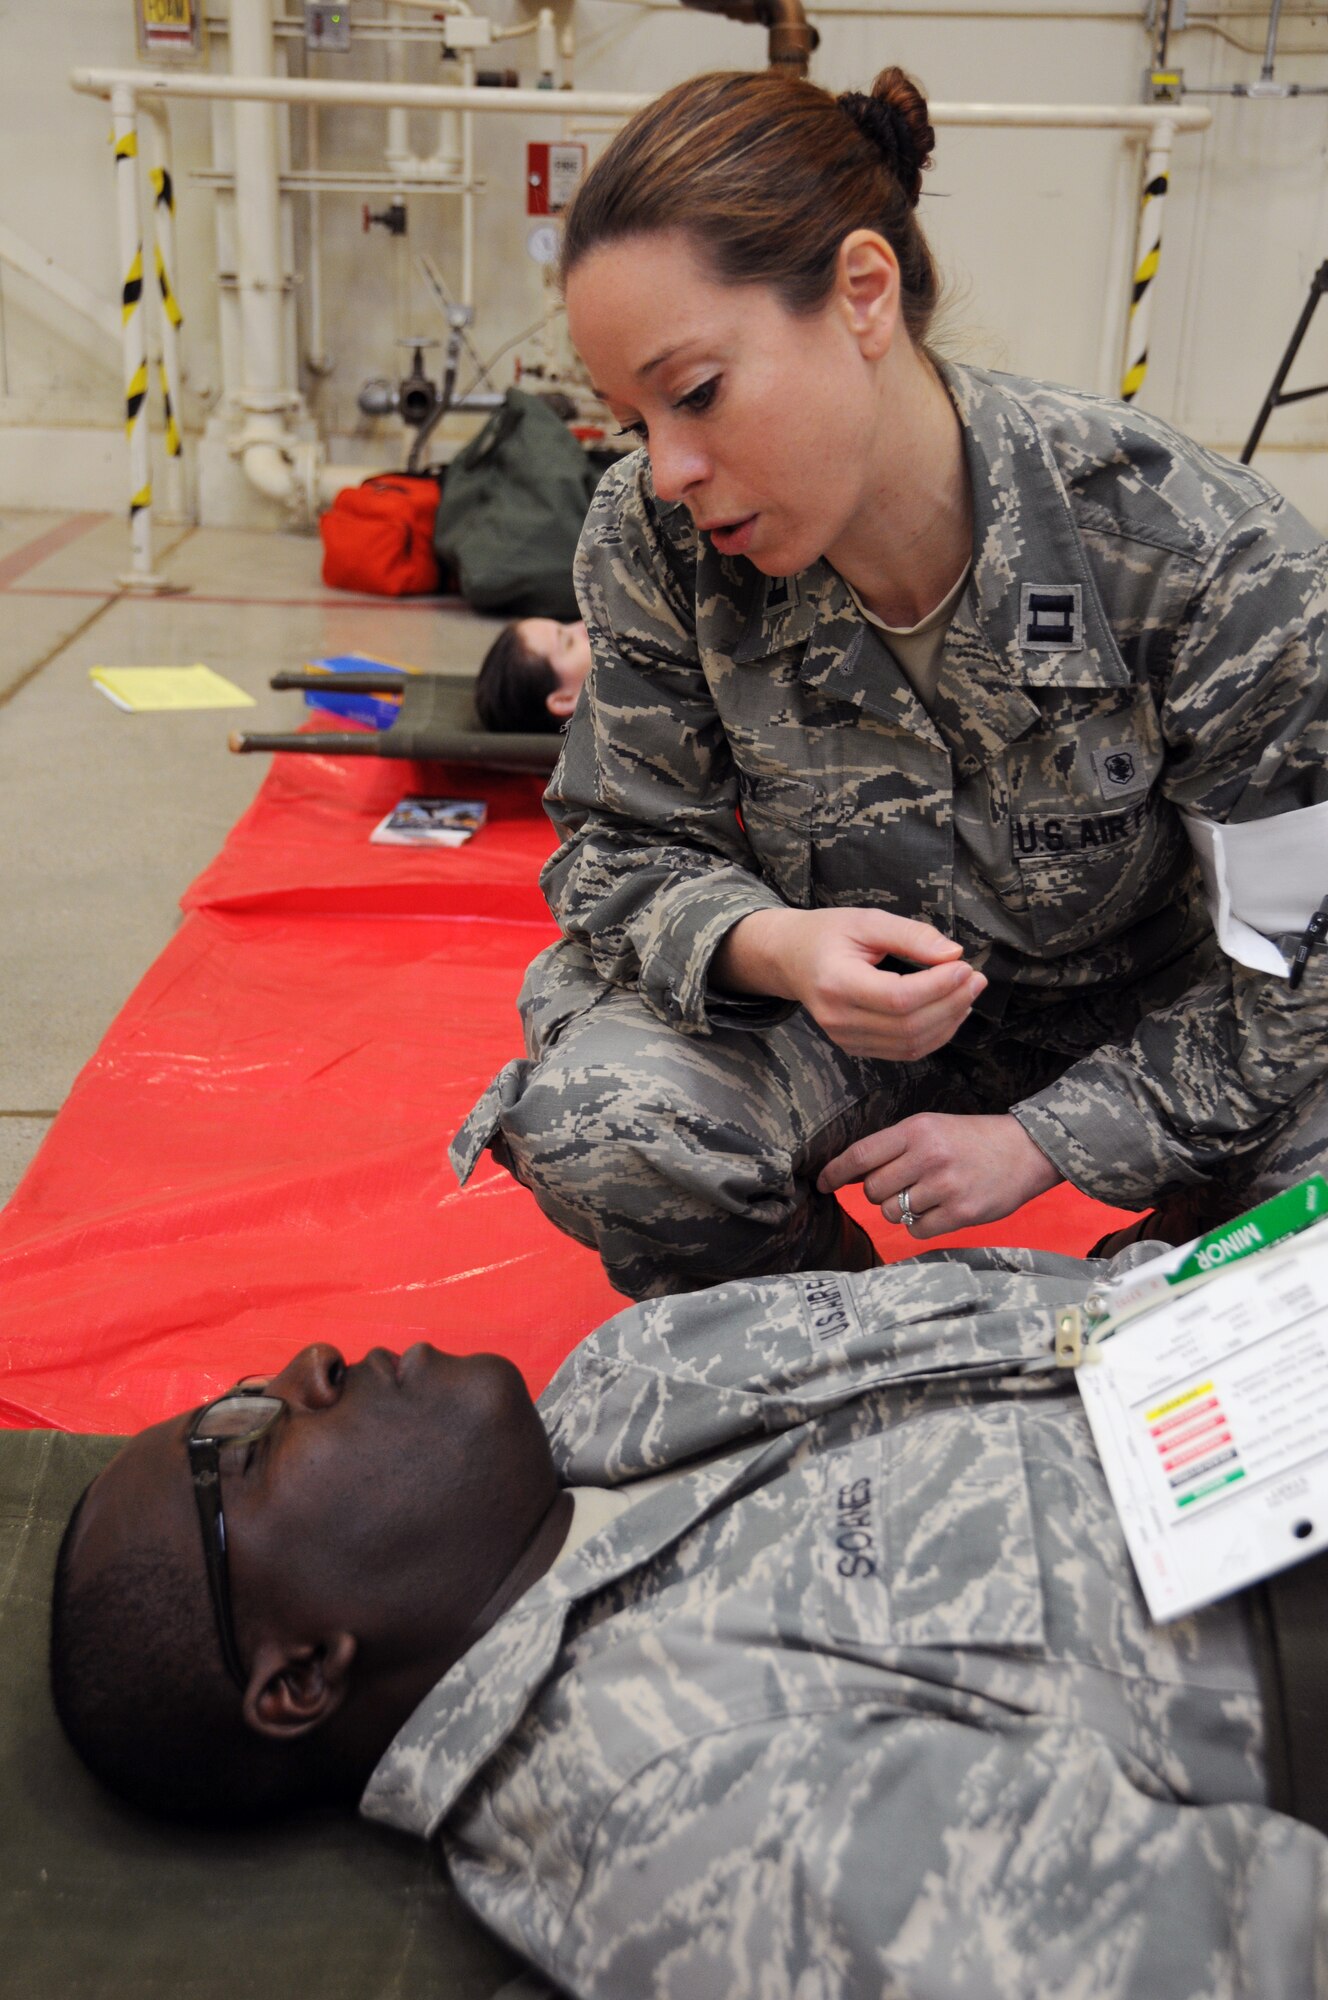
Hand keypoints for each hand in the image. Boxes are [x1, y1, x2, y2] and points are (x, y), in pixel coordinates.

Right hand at [714, 906, 986, 1061]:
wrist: (791, 959)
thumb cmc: (828, 934)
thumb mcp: (868, 921)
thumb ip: (911, 935)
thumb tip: (953, 954)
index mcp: (836, 982)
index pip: (898, 997)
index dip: (938, 986)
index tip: (964, 966)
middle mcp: (838, 1018)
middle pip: (908, 1025)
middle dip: (951, 1003)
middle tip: (975, 978)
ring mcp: (845, 1038)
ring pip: (911, 1043)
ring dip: (948, 1021)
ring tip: (968, 992)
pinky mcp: (855, 1047)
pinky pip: (904, 1051)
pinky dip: (935, 1034)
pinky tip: (950, 1011)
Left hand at [818, 1113, 1062, 1239]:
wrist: (1026, 1151)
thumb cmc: (972, 1140)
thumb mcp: (932, 1128)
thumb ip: (894, 1147)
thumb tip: (851, 1174)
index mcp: (917, 1130)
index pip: (861, 1155)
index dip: (836, 1173)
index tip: (822, 1184)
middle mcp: (928, 1157)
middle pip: (873, 1190)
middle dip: (879, 1193)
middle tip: (904, 1185)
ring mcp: (945, 1187)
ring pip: (893, 1213)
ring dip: (902, 1209)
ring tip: (927, 1195)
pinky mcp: (961, 1213)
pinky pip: (917, 1230)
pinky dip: (922, 1224)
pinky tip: (940, 1209)